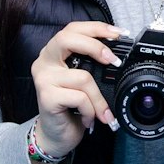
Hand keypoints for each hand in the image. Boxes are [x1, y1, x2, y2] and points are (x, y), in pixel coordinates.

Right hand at [28, 22, 122, 163]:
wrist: (57, 136)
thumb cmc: (72, 107)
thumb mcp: (82, 82)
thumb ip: (91, 65)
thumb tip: (118, 56)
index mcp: (54, 53)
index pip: (72, 28)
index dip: (96, 28)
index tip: (119, 34)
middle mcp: (44, 61)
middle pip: (67, 39)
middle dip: (95, 47)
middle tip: (113, 61)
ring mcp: (43, 79)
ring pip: (83, 77)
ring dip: (99, 99)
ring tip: (102, 112)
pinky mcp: (46, 97)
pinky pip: (79, 98)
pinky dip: (90, 110)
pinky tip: (88, 119)